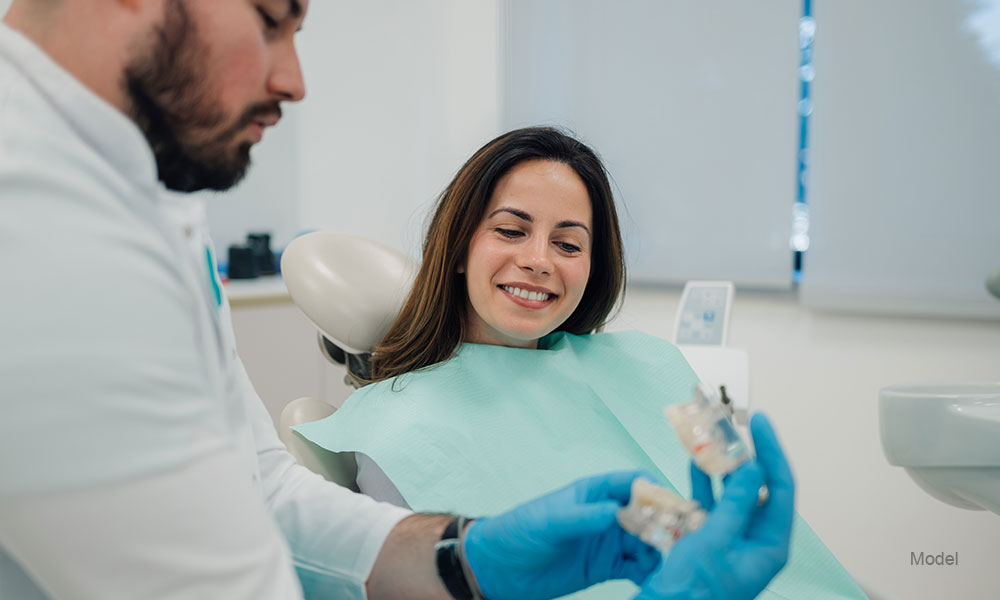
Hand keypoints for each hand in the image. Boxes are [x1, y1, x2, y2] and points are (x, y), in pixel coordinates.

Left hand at [462, 470, 660, 599]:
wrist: (499, 569)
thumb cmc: (518, 532)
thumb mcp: (551, 521)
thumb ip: (584, 517)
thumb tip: (616, 513)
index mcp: (594, 492)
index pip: (633, 483)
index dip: (656, 491)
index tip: (675, 506)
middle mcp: (607, 514)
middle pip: (648, 515)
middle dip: (668, 525)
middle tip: (684, 542)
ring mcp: (608, 540)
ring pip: (646, 543)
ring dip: (661, 551)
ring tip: (673, 565)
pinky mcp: (606, 566)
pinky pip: (636, 567)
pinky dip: (649, 572)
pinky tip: (656, 579)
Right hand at [635, 413, 794, 599]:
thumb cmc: (694, 592)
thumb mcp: (717, 541)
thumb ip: (736, 503)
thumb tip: (755, 469)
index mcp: (769, 546)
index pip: (780, 488)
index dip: (772, 452)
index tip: (760, 423)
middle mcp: (754, 541)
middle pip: (756, 487)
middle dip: (744, 456)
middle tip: (734, 427)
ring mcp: (731, 540)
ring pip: (731, 493)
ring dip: (721, 467)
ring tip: (712, 440)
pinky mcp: (710, 540)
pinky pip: (711, 505)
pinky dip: (703, 484)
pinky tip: (695, 466)